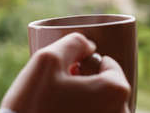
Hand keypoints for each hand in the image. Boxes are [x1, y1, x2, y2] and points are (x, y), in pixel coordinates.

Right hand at [1, 33, 130, 112]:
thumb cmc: (34, 103)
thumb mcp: (47, 59)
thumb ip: (73, 43)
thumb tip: (89, 46)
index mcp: (115, 91)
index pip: (110, 65)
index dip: (86, 64)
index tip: (66, 73)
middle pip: (108, 88)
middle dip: (87, 83)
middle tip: (59, 89)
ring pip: (102, 107)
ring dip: (84, 101)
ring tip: (57, 104)